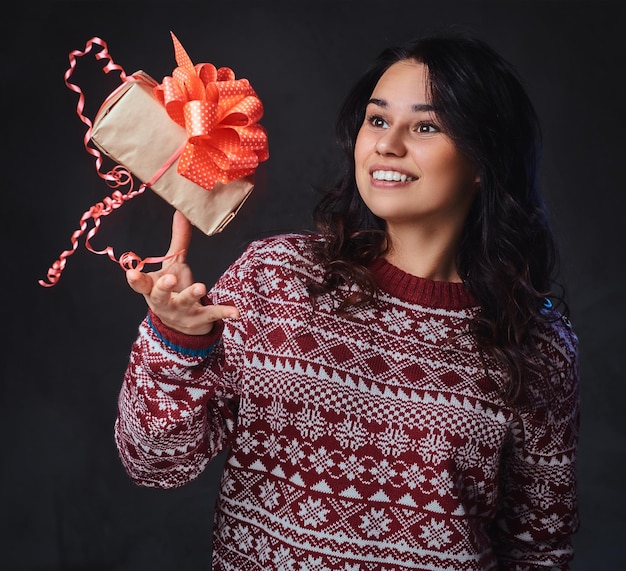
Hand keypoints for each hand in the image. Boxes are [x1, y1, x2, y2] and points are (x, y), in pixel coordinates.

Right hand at [126, 210, 239, 334]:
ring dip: (192, 295)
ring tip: (201, 287)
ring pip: (185, 303)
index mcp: (152, 288)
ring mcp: (181, 312)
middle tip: (170, 279)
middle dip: (164, 287)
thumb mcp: (172, 266)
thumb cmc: (173, 289)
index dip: (136, 280)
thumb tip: (180, 212)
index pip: (141, 284)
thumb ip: (177, 241)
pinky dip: (224, 312)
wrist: (180, 323)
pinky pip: (212, 315)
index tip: (131, 273)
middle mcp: (163, 302)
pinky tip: (236, 312)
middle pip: (159, 295)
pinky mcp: (199, 319)